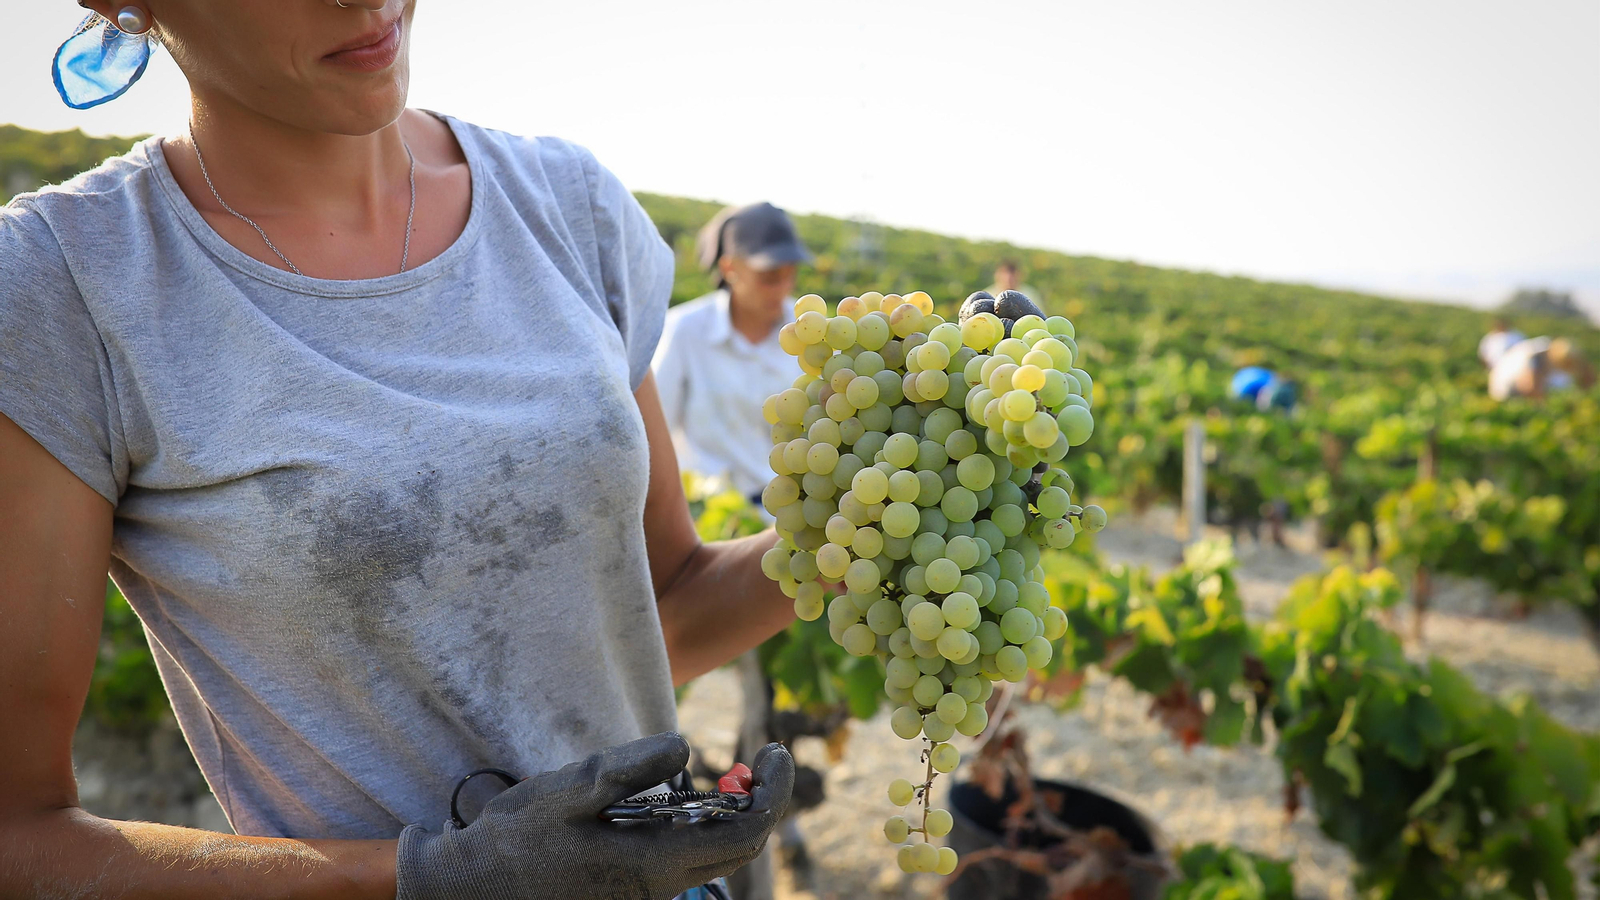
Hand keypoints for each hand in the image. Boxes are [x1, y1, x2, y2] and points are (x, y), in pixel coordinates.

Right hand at [396, 733, 793, 899]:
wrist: (475, 890)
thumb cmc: (517, 837)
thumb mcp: (571, 789)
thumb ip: (631, 769)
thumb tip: (687, 747)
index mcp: (653, 864)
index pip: (748, 833)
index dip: (773, 790)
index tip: (773, 751)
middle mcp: (661, 891)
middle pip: (741, 849)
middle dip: (759, 800)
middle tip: (757, 759)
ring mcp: (649, 899)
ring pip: (716, 859)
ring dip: (730, 816)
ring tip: (719, 777)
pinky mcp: (635, 896)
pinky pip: (687, 865)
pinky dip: (700, 832)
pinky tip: (677, 806)